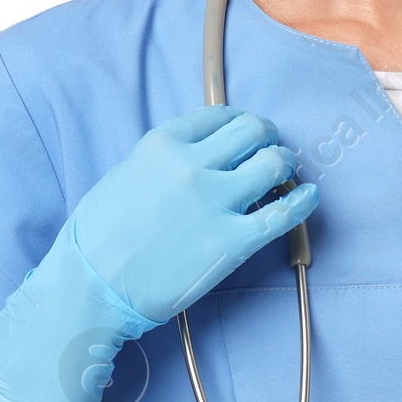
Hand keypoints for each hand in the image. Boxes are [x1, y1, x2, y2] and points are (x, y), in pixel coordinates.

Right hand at [72, 106, 316, 324]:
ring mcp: (215, 203)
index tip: (247, 132)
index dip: (239, 122)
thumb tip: (200, 156)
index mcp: (163, 145)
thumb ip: (164, 160)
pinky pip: (283, 213)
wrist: (92, 286)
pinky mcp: (232, 242)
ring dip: (284, 164)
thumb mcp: (125, 174)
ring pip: (273, 164)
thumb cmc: (99, 236)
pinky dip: (303, 201)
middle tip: (271, 149)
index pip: (219, 116)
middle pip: (253, 132)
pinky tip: (308, 196)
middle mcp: (192, 165)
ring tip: (285, 173)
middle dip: (267, 137)